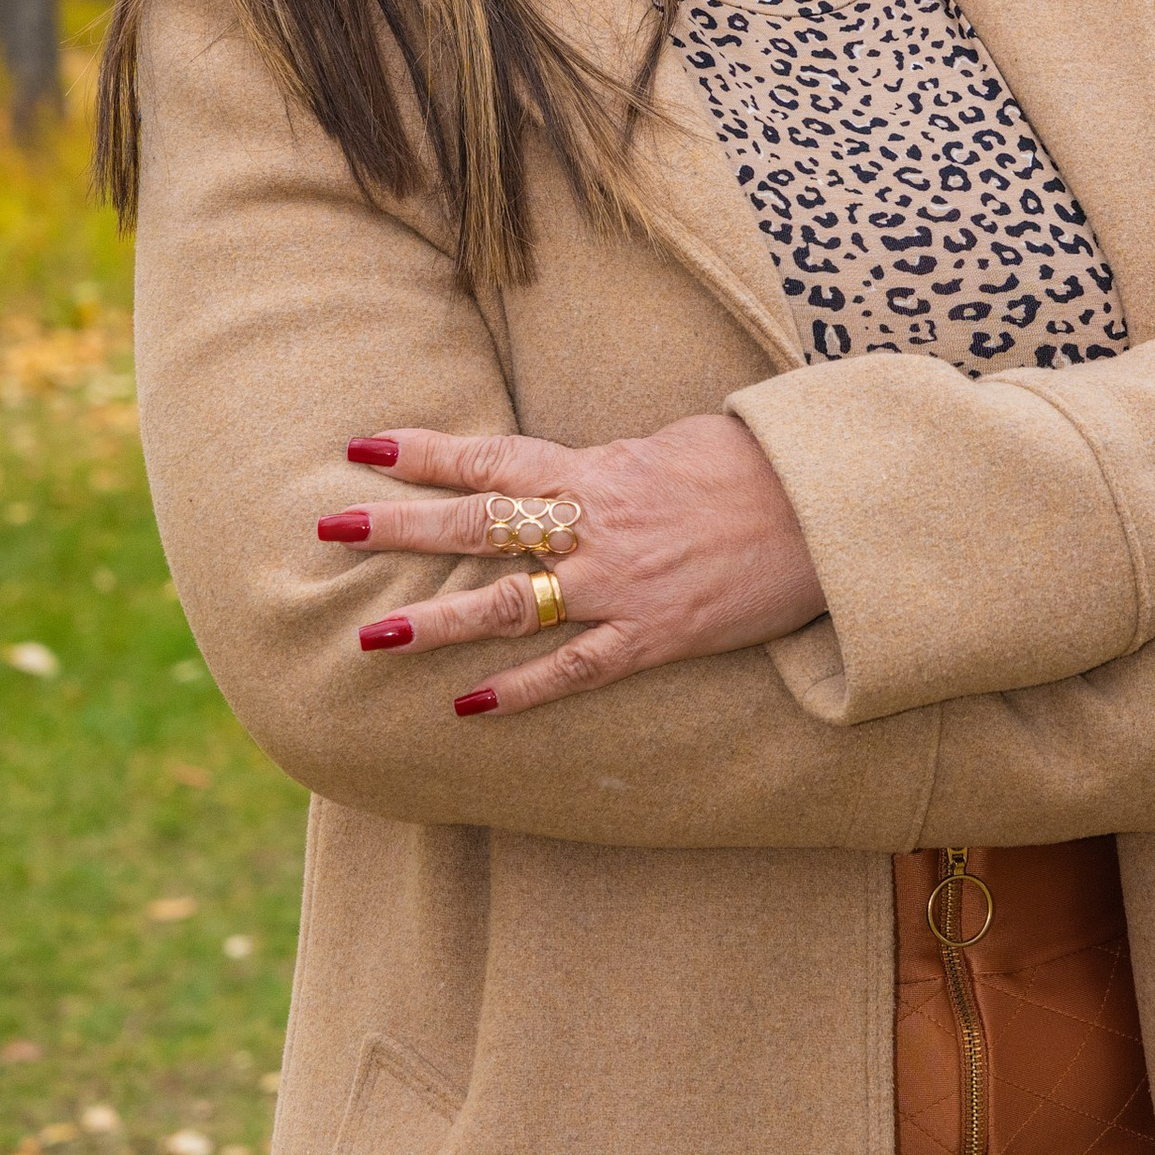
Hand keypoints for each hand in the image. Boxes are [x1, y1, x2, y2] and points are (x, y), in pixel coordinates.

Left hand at [315, 417, 825, 714]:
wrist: (826, 513)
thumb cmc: (751, 469)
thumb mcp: (668, 446)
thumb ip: (605, 467)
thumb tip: (565, 478)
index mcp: (596, 470)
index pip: (491, 456)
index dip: (425, 451)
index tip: (363, 447)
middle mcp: (594, 527)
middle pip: (479, 522)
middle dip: (399, 526)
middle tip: (328, 525)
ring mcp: (619, 586)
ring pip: (510, 603)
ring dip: (436, 622)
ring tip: (371, 639)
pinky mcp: (653, 637)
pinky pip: (573, 670)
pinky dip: (519, 691)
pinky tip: (466, 707)